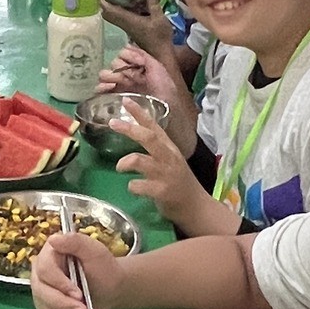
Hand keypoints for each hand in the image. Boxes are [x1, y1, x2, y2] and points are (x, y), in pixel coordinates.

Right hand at [31, 231, 127, 308]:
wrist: (110, 289)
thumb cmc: (104, 269)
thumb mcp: (95, 252)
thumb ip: (77, 242)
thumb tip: (53, 239)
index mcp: (51, 252)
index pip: (45, 269)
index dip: (60, 284)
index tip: (79, 294)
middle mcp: (41, 270)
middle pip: (41, 290)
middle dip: (64, 303)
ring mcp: (41, 289)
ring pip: (45, 306)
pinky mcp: (45, 305)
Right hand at [97, 47, 197, 149]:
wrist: (166, 109)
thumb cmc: (164, 88)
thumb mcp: (157, 68)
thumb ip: (143, 56)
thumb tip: (127, 46)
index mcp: (137, 66)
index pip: (123, 55)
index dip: (126, 57)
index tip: (134, 65)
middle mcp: (127, 74)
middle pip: (113, 64)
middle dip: (117, 68)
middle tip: (125, 76)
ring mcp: (120, 86)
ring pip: (105, 75)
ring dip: (108, 76)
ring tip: (115, 83)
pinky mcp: (115, 98)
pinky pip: (101, 90)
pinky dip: (100, 88)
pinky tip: (107, 89)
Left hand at [100, 0, 175, 59]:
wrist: (161, 53)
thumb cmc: (160, 37)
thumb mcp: (159, 19)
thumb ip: (154, 4)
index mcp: (128, 20)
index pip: (109, 10)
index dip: (102, 1)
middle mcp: (125, 24)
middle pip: (107, 14)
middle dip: (102, 3)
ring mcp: (127, 27)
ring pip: (113, 16)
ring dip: (109, 6)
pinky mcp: (131, 29)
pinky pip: (120, 18)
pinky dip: (118, 10)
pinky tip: (125, 3)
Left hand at [115, 101, 204, 227]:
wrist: (196, 208)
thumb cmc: (179, 183)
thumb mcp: (170, 160)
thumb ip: (156, 148)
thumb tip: (136, 133)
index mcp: (169, 148)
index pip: (154, 126)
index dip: (140, 112)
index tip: (126, 100)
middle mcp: (168, 157)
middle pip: (148, 138)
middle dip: (129, 129)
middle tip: (113, 123)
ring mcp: (166, 174)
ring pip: (141, 160)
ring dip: (125, 162)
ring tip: (119, 167)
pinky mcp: (162, 191)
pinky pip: (140, 185)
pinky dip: (132, 186)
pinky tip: (133, 187)